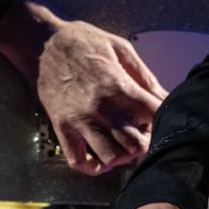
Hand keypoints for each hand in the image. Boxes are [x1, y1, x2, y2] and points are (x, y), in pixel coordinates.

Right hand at [0, 0, 167, 173]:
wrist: (44, 43)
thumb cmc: (83, 42)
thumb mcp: (121, 48)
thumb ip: (144, 76)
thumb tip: (164, 96)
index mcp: (118, 86)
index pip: (153, 115)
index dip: (164, 119)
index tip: (162, 116)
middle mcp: (100, 108)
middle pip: (136, 143)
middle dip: (147, 140)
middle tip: (145, 130)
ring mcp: (79, 121)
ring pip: (111, 156)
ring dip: (124, 155)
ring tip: (126, 143)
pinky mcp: (62, 128)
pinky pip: (78, 161)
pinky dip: (94, 167)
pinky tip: (103, 158)